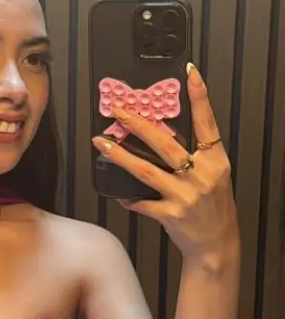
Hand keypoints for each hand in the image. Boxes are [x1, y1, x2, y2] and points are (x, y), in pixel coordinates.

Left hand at [92, 64, 238, 264]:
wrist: (217, 245)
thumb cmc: (214, 207)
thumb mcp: (214, 176)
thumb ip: (196, 156)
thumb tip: (162, 135)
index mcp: (215, 161)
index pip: (207, 122)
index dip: (199, 97)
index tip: (189, 73)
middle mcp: (201, 175)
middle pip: (165, 144)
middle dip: (138, 125)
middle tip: (118, 111)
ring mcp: (185, 196)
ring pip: (145, 171)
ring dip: (120, 156)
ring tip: (100, 143)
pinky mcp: (171, 215)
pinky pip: (142, 203)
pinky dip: (129, 199)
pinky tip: (118, 195)